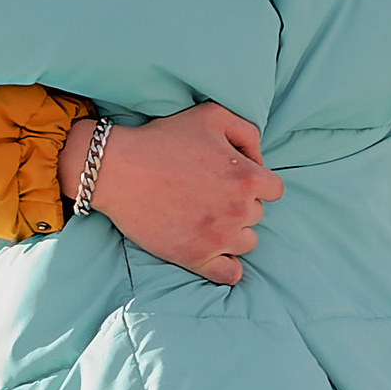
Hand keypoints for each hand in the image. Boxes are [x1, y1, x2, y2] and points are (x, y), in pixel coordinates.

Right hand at [63, 101, 282, 285]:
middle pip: (257, 215)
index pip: (274, 189)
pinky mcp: (196, 257)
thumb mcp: (212, 115)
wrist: (117, 169)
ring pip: (247, 243)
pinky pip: (230, 274)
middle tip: (208, 195)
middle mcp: (238, 209)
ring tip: (206, 220)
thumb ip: (247, 132)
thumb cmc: (162, 139)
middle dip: (239, 205)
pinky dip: (227, 267)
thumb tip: (259, 159)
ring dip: (233, 233)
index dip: (254, 182)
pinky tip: (215, 254)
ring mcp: (218, 237)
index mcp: (247, 176)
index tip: (232, 179)